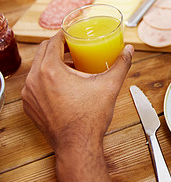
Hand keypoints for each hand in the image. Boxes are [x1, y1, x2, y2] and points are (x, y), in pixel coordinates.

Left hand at [21, 30, 133, 181]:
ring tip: (71, 67)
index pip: (53, 41)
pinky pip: (35, 85)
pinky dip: (47, 80)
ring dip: (52, 63)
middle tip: (74, 49)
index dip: (64, 35)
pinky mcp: (30, 106)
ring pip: (38, 69)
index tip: (74, 36)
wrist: (78, 145)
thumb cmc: (89, 118)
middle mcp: (35, 80)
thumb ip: (121, 65)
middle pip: (43, 52)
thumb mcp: (109, 86)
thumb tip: (129, 51)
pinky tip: (64, 86)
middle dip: (58, 48)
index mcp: (50, 70)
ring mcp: (30, 95)